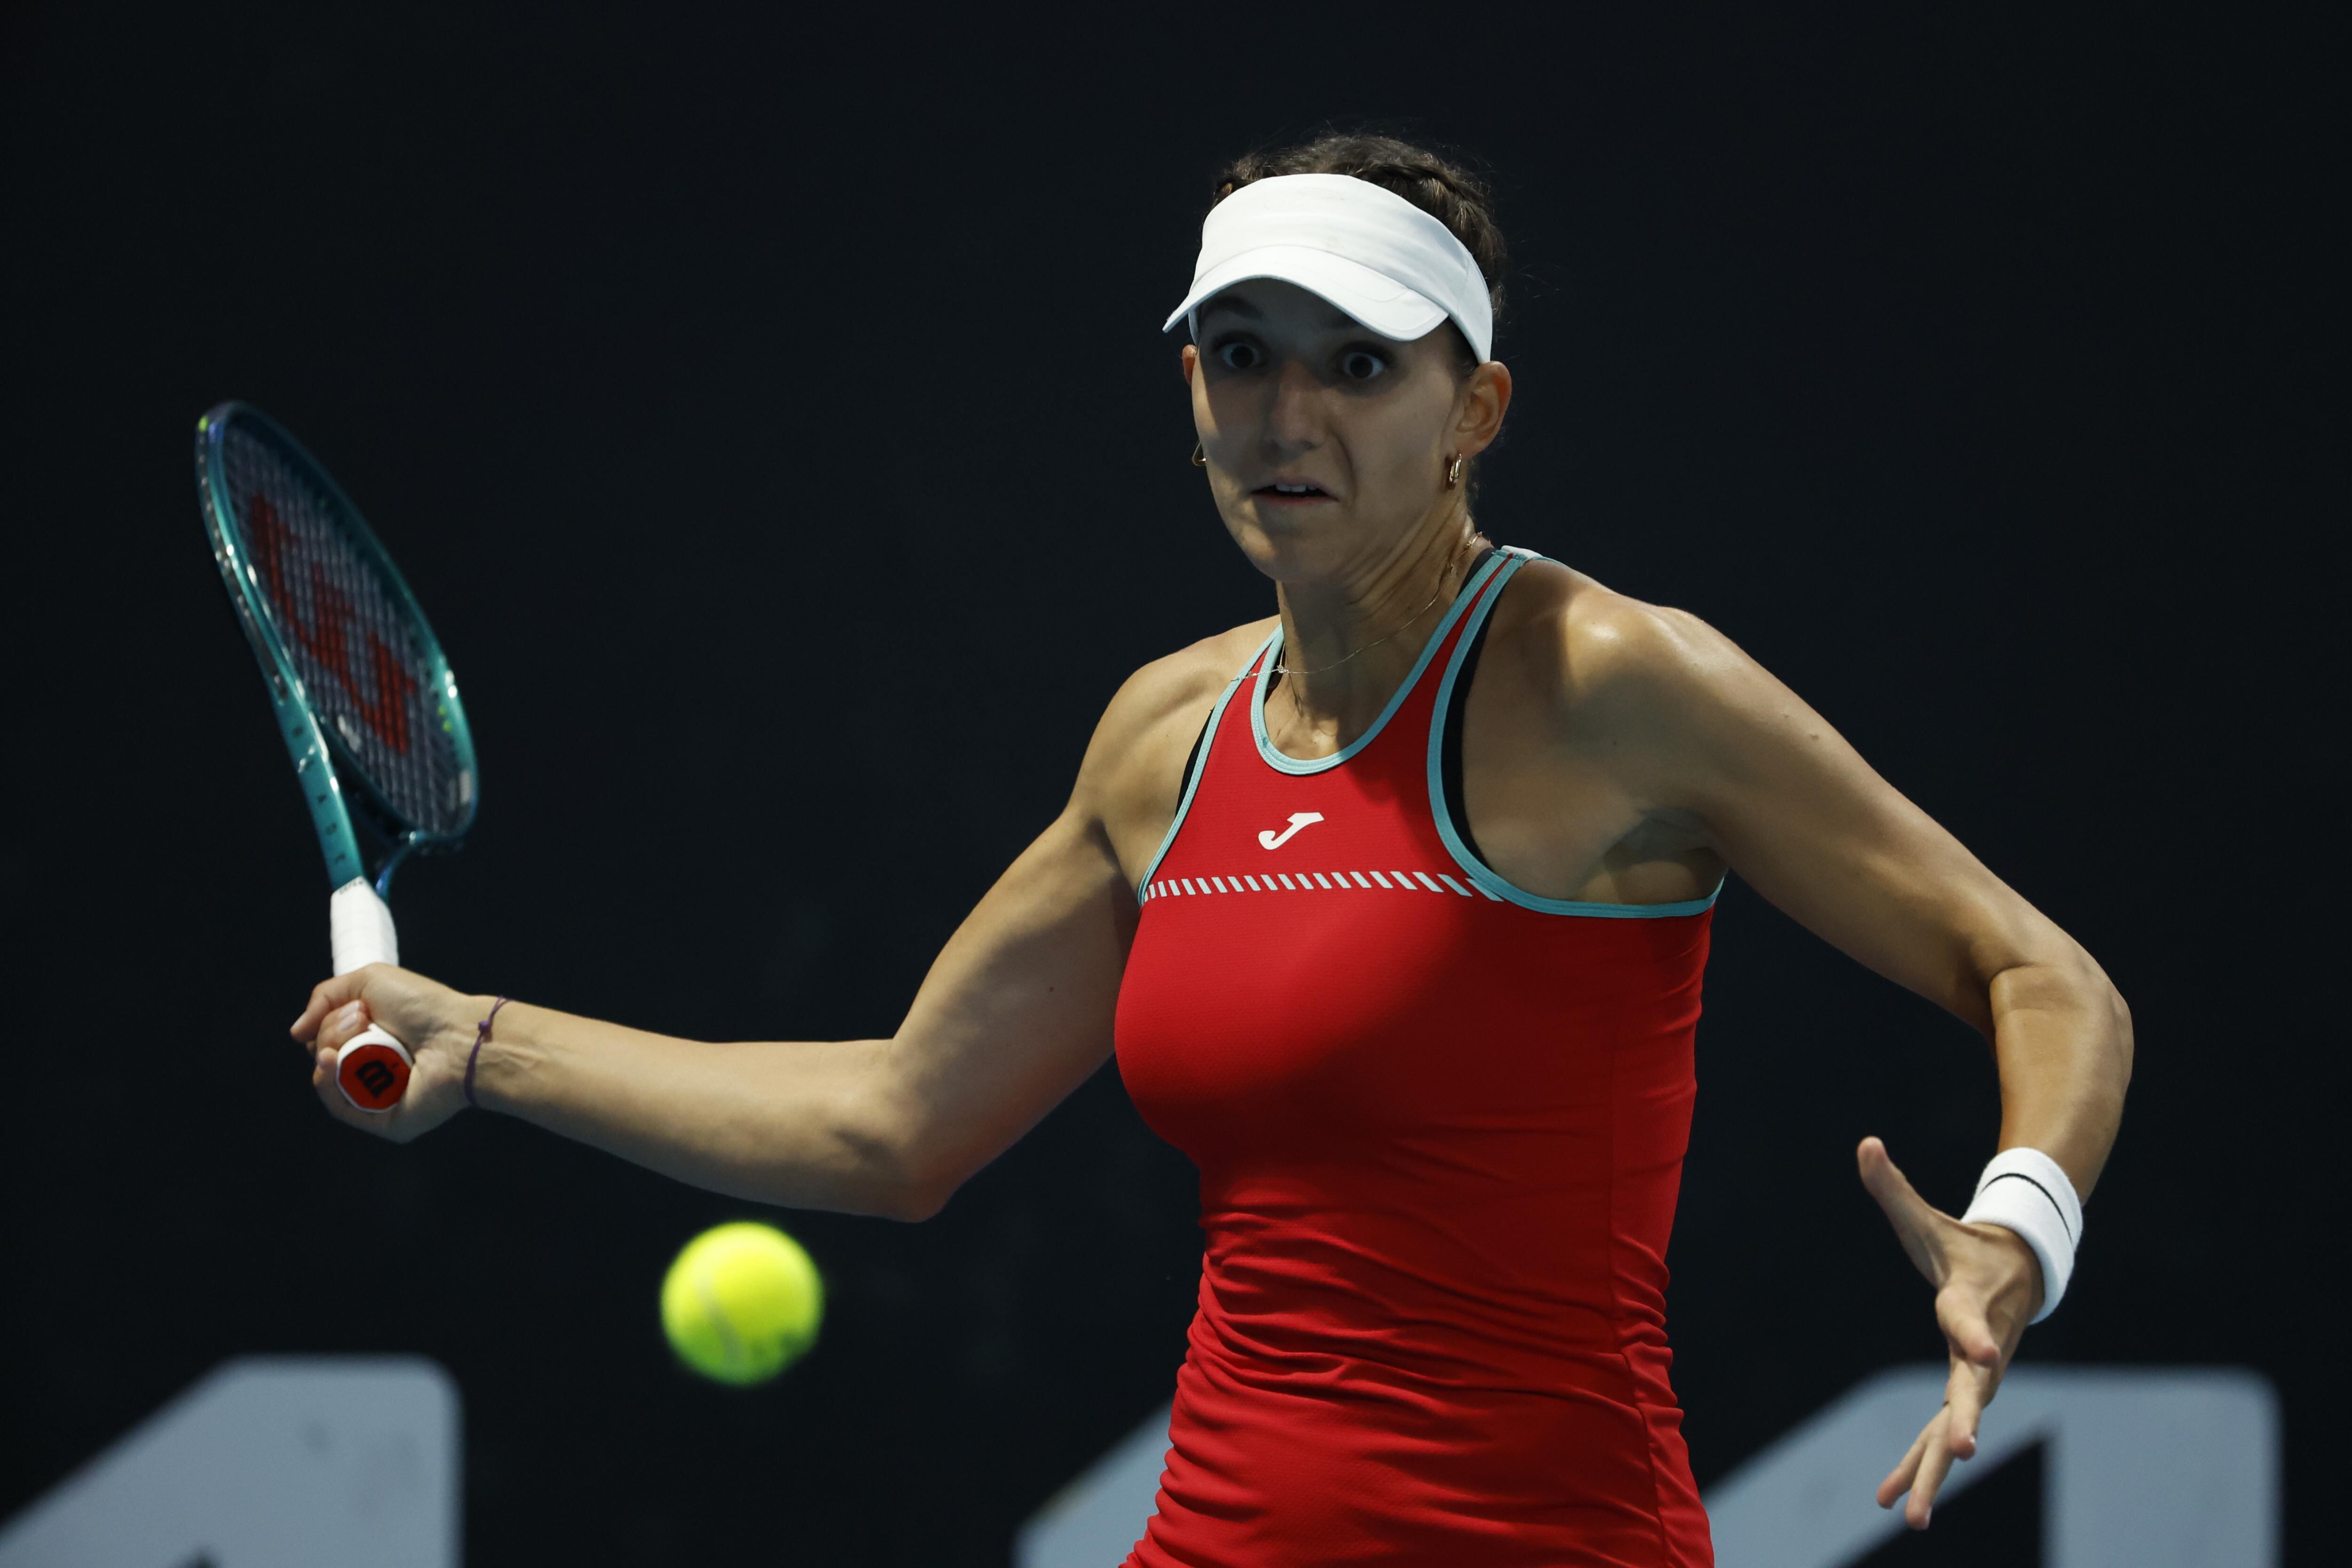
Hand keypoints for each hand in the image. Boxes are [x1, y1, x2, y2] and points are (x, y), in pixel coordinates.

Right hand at [290, 966, 492, 1141]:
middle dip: (331, 1035)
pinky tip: (333, 1063)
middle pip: (325, 1060)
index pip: (328, 1041)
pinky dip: (330, 1085)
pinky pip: (342, 1109)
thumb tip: (296, 1033)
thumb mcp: (368, 981)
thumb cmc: (422, 1005)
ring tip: (355, 1035)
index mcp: (373, 1041)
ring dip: (330, 1055)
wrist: (456, 1034)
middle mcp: (373, 1070)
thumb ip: (325, 997)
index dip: (327, 1026)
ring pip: (328, 1084)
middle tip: (360, 1020)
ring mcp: (378, 1098)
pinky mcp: (385, 1122)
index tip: (351, 1010)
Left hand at [1856, 1136, 2040, 1528]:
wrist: (2018, 1273)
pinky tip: (1892, 1501)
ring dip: (1931, 1471)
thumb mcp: (1926, 1219)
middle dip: (1961, 1421)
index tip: (1980, 1355)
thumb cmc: (1963, 1245)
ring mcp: (1976, 1377)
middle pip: (1970, 1389)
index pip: (1968, 1320)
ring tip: (1910, 1518)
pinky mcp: (1965, 1393)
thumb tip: (1864, 1142)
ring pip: (1953, 1426)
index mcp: (1968, 1303)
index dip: (1973, 1336)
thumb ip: (1893, 1187)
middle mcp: (1978, 1347)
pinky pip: (1937, 1435)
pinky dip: (1918, 1467)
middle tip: (1960, 1455)